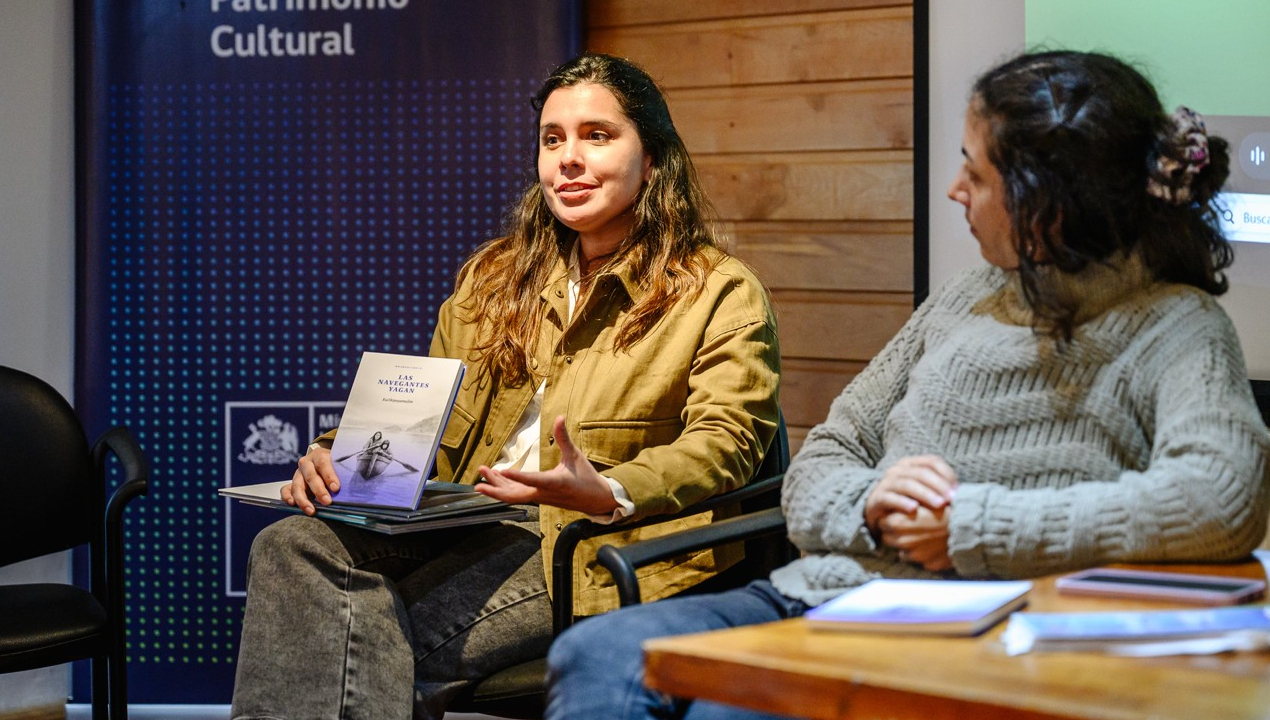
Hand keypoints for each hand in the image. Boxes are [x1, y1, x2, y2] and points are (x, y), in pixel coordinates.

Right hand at [281, 444, 339, 515]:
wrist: (322, 461)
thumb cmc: (334, 465)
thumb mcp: (340, 464)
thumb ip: (345, 474)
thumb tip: (353, 489)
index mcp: (320, 455)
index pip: (324, 464)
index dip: (329, 476)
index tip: (336, 488)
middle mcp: (307, 463)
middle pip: (310, 476)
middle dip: (319, 490)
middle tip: (327, 502)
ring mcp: (298, 473)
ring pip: (297, 485)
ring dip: (303, 499)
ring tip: (311, 510)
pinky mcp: (291, 483)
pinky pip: (285, 489)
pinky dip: (287, 497)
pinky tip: (292, 504)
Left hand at [475, 415, 619, 515]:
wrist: (594, 500)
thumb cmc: (586, 477)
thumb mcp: (575, 455)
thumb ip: (564, 437)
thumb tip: (559, 417)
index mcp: (555, 482)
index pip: (534, 480)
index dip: (518, 477)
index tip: (504, 471)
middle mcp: (543, 493)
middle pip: (515, 495)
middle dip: (496, 488)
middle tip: (480, 479)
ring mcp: (538, 498)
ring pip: (513, 496)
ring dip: (496, 487)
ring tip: (482, 474)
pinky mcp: (537, 498)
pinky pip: (517, 495)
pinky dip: (504, 488)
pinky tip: (496, 479)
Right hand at [864, 455, 957, 535]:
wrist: (878, 512)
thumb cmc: (907, 501)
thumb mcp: (924, 492)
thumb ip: (939, 489)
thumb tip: (960, 494)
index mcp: (911, 463)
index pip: (932, 461)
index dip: (947, 473)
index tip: (958, 490)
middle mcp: (898, 469)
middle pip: (921, 472)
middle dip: (939, 485)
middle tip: (951, 499)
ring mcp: (886, 483)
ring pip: (907, 484)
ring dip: (925, 494)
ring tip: (939, 504)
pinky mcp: (877, 498)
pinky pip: (889, 497)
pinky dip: (902, 502)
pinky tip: (914, 509)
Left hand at [876, 505, 951, 571]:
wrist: (970, 527)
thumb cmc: (947, 509)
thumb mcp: (923, 501)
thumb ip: (905, 504)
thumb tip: (896, 502)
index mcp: (897, 523)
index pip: (881, 522)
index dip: (890, 518)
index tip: (899, 515)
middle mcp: (903, 541)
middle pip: (888, 538)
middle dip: (895, 533)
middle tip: (909, 526)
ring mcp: (915, 555)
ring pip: (902, 551)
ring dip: (908, 545)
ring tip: (922, 536)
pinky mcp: (928, 564)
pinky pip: (919, 560)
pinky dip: (923, 554)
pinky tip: (932, 545)